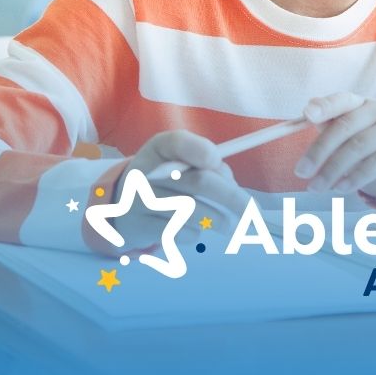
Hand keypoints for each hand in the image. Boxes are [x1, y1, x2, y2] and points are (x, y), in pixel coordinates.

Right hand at [94, 131, 247, 251]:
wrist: (122, 209)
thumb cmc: (165, 180)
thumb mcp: (180, 162)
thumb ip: (206, 164)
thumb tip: (230, 182)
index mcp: (159, 148)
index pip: (177, 142)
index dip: (200, 150)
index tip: (217, 161)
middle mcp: (146, 172)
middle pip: (199, 182)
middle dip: (233, 198)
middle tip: (252, 213)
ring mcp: (140, 201)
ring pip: (194, 211)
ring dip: (218, 220)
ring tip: (227, 225)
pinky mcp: (141, 227)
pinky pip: (180, 232)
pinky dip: (195, 232)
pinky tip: (191, 228)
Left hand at [294, 92, 375, 205]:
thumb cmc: (372, 146)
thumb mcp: (350, 136)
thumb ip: (330, 126)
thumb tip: (307, 115)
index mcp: (360, 102)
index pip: (341, 100)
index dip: (324, 106)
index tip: (307, 114)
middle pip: (345, 127)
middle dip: (319, 151)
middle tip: (301, 172)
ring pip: (358, 147)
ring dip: (332, 170)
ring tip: (316, 186)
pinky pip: (375, 164)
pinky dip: (355, 178)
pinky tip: (340, 188)